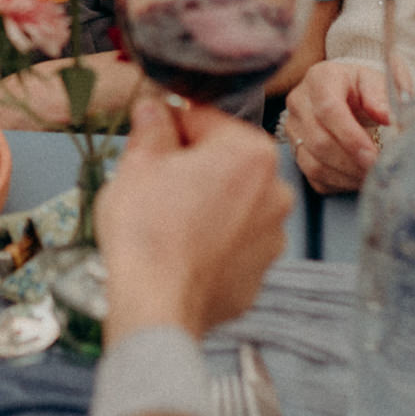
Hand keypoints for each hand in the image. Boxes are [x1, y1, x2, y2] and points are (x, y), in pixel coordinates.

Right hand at [98, 99, 293, 339]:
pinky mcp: (258, 274)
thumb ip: (152, 127)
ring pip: (231, 203)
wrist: (155, 304)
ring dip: (204, 204)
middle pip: (224, 163)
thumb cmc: (148, 231)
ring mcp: (272, 237)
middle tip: (153, 182)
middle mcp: (275, 192)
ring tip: (165, 220)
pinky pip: (232, 243)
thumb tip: (154, 111)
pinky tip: (179, 249)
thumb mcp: (139, 162)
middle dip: (191, 167)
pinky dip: (211, 242)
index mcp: (251, 152)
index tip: (151, 138)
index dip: (170, 127)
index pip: (205, 119)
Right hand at [282, 62, 388, 193]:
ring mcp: (293, 128)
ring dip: (346, 175)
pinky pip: (313, 176)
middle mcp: (299, 102)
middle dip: (351, 161)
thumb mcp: (377, 82)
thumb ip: (382, 96)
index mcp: (320, 78)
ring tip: (371, 176)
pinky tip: (358, 177)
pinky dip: (339, 183)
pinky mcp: (294, 150)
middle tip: (378, 170)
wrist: (347, 93)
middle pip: (318, 140)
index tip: (373, 155)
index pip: (328, 109)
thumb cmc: (364, 88)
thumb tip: (386, 117)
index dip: (350, 136)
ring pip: (313, 162)